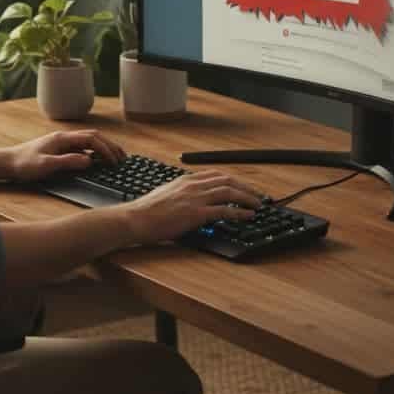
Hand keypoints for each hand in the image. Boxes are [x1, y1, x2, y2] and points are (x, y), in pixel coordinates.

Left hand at [3, 130, 126, 181]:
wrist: (7, 163)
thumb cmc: (24, 164)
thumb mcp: (46, 165)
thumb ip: (68, 162)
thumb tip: (89, 161)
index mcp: (62, 139)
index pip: (91, 140)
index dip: (106, 149)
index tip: (115, 161)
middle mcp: (64, 138)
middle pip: (93, 137)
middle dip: (110, 146)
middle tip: (123, 157)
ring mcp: (61, 143)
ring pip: (88, 141)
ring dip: (103, 148)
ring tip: (115, 157)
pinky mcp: (59, 149)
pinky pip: (82, 147)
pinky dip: (94, 152)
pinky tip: (98, 160)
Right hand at [120, 170, 263, 243]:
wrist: (135, 219)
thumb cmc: (146, 211)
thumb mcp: (166, 194)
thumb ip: (182, 193)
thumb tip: (192, 200)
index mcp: (185, 180)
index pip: (216, 174)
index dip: (233, 180)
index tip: (242, 185)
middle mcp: (193, 185)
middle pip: (227, 180)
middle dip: (245, 187)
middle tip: (257, 195)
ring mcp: (195, 198)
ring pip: (229, 192)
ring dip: (247, 197)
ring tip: (258, 204)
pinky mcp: (195, 213)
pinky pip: (224, 210)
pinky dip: (240, 212)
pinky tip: (248, 215)